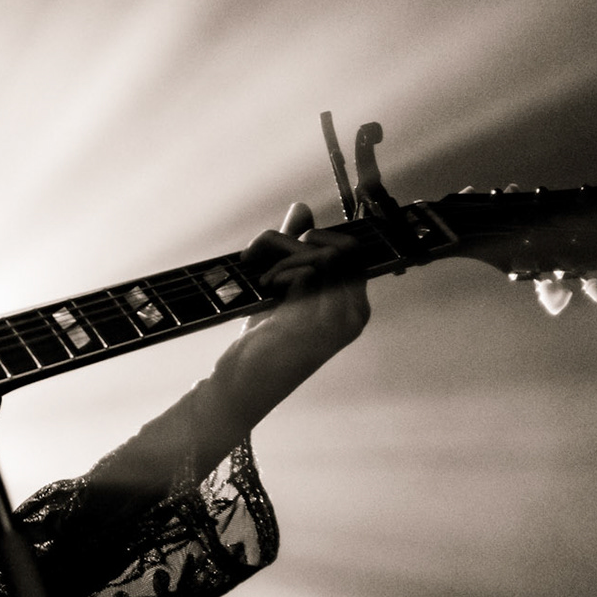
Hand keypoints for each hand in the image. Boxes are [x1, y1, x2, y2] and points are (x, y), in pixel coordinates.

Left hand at [239, 202, 370, 363]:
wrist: (243, 388)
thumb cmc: (265, 341)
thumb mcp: (284, 290)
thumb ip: (294, 248)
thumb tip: (302, 208)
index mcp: (353, 306)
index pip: (351, 249)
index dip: (318, 236)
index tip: (285, 243)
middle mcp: (352, 315)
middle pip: (335, 248)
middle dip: (292, 241)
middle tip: (262, 256)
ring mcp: (335, 322)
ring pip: (318, 256)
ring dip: (278, 256)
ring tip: (257, 274)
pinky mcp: (312, 327)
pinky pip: (304, 274)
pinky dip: (276, 271)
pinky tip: (259, 286)